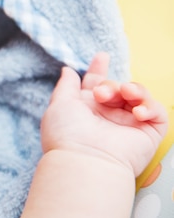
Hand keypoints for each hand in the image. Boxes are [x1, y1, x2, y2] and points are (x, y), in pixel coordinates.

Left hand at [41, 53, 167, 175]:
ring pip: (138, 96)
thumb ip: (66, 85)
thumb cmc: (67, 134)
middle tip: (102, 93)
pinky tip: (137, 111)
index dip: (99, 69)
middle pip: (116, 87)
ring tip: (124, 93)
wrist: (85, 160)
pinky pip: (157, 113)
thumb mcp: (59, 104)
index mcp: (86, 109)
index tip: (102, 56)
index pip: (96, 84)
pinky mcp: (147, 133)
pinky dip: (149, 106)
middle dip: (110, 84)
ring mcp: (128, 124)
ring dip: (133, 89)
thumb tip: (68, 70)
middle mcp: (107, 116)